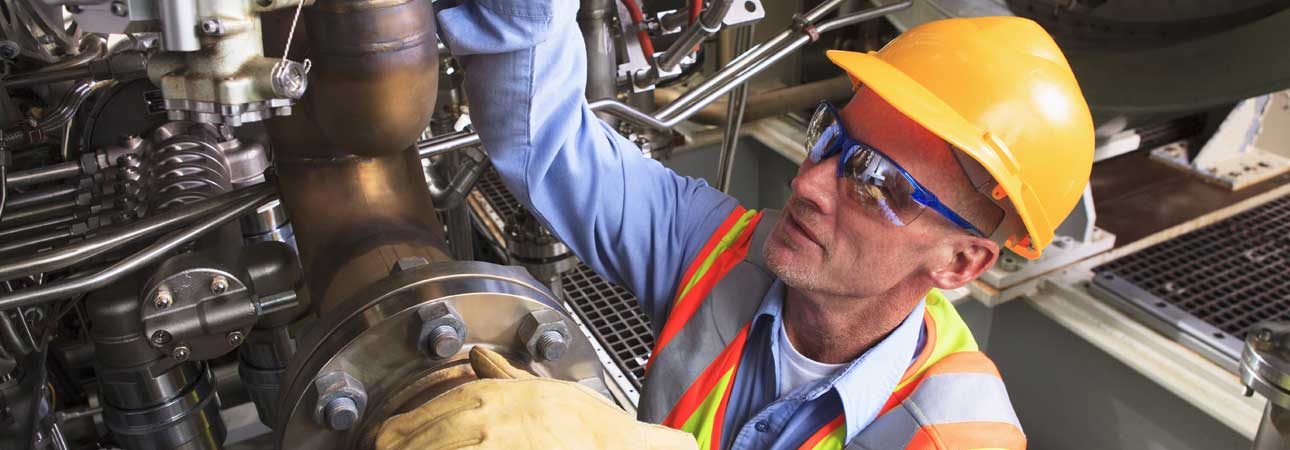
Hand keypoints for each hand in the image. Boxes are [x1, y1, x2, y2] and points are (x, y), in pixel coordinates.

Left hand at [375, 347, 697, 449]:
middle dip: (399, 446)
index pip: (421, 417)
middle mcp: (481, 422)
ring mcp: (488, 446)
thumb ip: (505, 375)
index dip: (398, 434)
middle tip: (384, 448)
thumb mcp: (544, 389)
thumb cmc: (590, 427)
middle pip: (415, 441)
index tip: (386, 440)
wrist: (617, 448)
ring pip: (431, 449)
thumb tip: (481, 358)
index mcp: (489, 397)